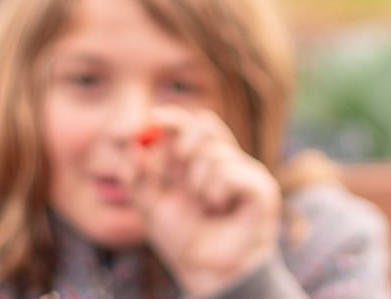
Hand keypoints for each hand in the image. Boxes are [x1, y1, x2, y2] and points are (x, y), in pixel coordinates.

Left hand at [128, 108, 280, 295]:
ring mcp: (242, 172)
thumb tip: (130, 148)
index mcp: (195, 162)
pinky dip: (218, 188)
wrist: (209, 272)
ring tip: (203, 205)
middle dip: (185, 138)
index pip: (186, 126)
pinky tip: (218, 206)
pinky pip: (232, 171)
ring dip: (199, 180)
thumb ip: (137, 179)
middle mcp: (220, 161)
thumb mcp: (151, 207)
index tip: (154, 119)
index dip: (172, 118)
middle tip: (178, 157)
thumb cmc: (184, 239)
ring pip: (215, 152)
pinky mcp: (260, 187)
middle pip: (205, 124)